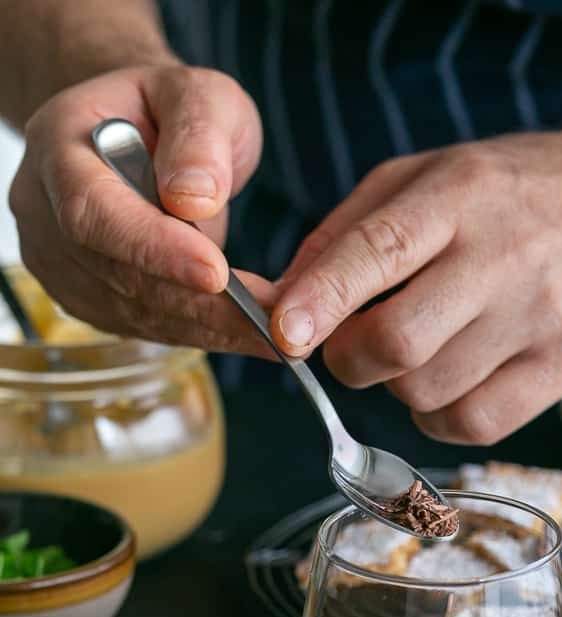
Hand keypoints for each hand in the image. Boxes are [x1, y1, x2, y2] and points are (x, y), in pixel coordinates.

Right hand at [10, 63, 274, 354]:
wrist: (139, 132)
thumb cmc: (167, 108)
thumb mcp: (197, 94)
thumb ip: (198, 134)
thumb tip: (194, 198)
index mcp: (60, 147)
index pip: (94, 212)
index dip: (154, 248)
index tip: (216, 273)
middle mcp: (45, 210)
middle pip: (118, 274)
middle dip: (198, 303)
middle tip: (268, 321)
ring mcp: (61, 261)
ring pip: (134, 311)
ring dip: (206, 327)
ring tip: (271, 332)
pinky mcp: (88, 296)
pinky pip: (144, 325)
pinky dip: (198, 332)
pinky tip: (244, 332)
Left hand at [271, 125, 561, 442]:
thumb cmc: (513, 194)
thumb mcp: (429, 177)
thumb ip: (348, 234)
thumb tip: (280, 303)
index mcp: (461, 194)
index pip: (381, 248)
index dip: (323, 298)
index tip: (283, 334)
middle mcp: (507, 256)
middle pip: (400, 342)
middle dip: (351, 359)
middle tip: (356, 345)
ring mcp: (544, 317)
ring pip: (428, 393)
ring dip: (399, 386)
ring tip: (425, 349)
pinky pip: (474, 425)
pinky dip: (440, 415)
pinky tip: (452, 382)